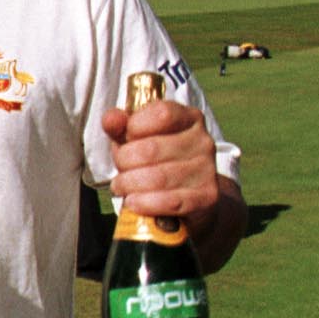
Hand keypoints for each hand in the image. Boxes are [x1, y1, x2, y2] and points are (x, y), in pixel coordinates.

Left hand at [102, 98, 218, 225]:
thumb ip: (119, 125)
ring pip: (157, 178)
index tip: (127, 138)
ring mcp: (207, 169)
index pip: (162, 114)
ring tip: (122, 186)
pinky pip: (168, 201)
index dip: (134, 127)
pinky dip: (143, 203)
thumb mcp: (135, 137)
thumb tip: (111, 119)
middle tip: (120, 169)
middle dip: (124, 161)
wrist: (189, 194)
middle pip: (151, 150)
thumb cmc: (156, 159)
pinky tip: (134, 201)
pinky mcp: (207, 197)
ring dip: (129, 184)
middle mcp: (203, 141)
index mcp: (188, 118)